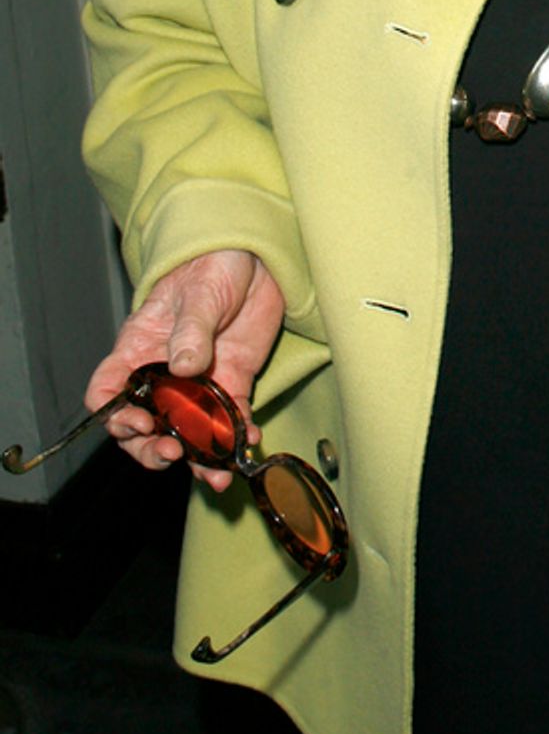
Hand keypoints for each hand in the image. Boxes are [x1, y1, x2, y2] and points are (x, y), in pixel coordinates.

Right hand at [84, 250, 284, 490]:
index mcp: (138, 349)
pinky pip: (229, 421)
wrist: (255, 259)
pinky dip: (236, 437)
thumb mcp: (200, 292)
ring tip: (216, 474)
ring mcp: (197, 384)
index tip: (136, 424)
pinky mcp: (232, 385)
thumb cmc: (212, 265)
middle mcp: (162, 375)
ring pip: (186, 433)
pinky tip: (248, 442)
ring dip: (198, 459)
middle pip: (143, 426)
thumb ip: (191, 330)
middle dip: (152, 449)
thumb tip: (183, 365)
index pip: (107, 391)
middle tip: (173, 454)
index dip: (112, 415)